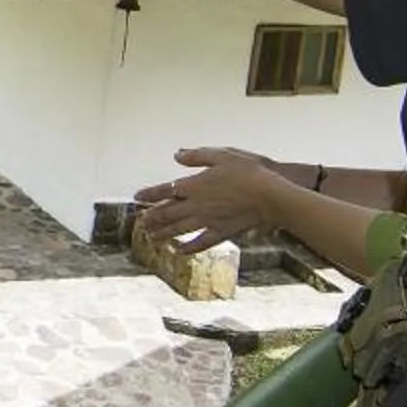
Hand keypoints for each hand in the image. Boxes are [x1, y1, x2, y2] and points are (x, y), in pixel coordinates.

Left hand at [131, 147, 291, 253]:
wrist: (269, 195)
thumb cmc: (248, 171)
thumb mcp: (222, 155)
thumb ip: (197, 155)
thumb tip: (177, 154)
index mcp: (195, 185)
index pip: (165, 190)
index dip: (149, 194)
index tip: (137, 197)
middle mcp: (196, 205)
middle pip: (168, 213)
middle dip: (152, 218)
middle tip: (140, 223)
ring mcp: (208, 221)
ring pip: (179, 230)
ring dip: (163, 234)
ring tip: (151, 239)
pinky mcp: (221, 233)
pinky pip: (200, 243)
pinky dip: (187, 248)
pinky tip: (179, 252)